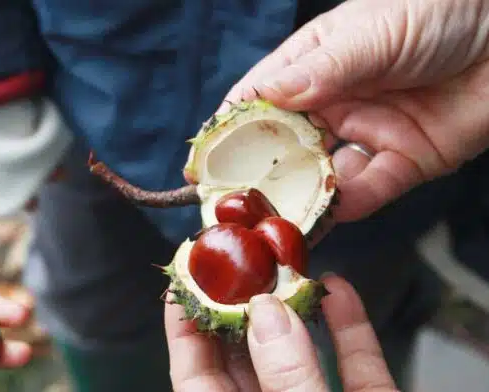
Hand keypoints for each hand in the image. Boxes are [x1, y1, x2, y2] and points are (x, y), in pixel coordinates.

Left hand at [165, 274, 398, 390]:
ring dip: (296, 310)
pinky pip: (355, 368)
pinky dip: (349, 330)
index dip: (185, 327)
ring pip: (301, 358)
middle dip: (244, 305)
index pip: (196, 377)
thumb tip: (267, 312)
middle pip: (246, 357)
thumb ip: (287, 376)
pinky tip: (339, 290)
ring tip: (285, 266)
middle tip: (239, 259)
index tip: (182, 281)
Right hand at [220, 0, 488, 220]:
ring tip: (274, 222)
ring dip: (300, 198)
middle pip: (283, 146)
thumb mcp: (373, 32)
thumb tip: (266, 97)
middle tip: (232, 206)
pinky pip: (370, 189)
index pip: (259, 100)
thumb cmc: (440, 8)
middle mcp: (334, 102)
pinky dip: (349, 204)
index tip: (201, 162)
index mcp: (315, 64)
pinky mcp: (404, 160)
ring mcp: (366, 133)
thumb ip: (322, 69)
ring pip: (322, 175)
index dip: (228, 130)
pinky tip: (330, 214)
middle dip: (257, 176)